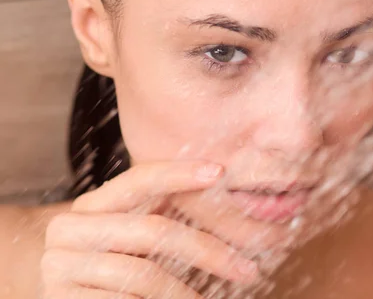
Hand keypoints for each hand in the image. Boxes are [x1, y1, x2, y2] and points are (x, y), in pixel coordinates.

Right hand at [41, 161, 258, 298]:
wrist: (41, 286)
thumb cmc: (104, 257)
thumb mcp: (125, 231)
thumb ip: (161, 216)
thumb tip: (227, 210)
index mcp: (92, 203)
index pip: (138, 179)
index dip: (179, 173)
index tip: (219, 171)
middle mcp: (70, 229)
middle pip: (154, 231)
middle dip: (208, 250)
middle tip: (246, 269)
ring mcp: (60, 267)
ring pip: (143, 275)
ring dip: (185, 292)